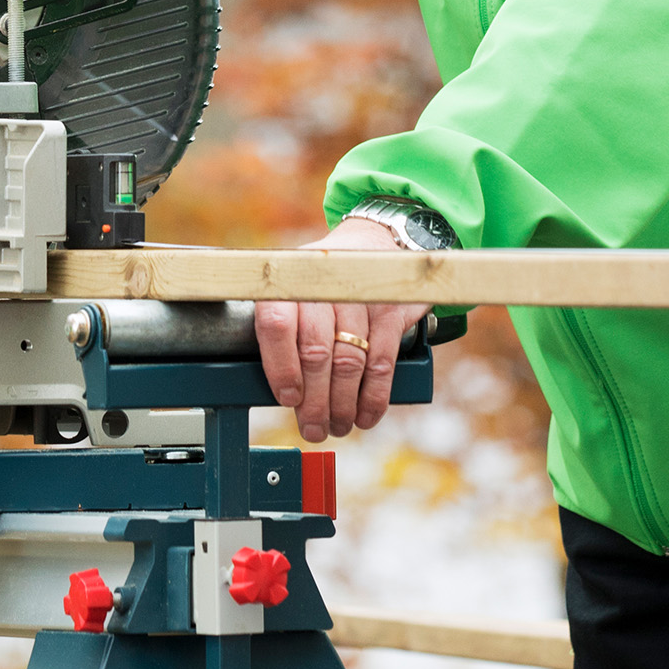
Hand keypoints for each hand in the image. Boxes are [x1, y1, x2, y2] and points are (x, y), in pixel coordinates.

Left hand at [254, 215, 429, 443]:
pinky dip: (374, 397)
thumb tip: (283, 392)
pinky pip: (382, 363)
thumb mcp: (295, 289)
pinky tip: (366, 415)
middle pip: (315, 353)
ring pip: (349, 363)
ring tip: (337, 425)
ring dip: (343, 405)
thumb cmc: (325, 278)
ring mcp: (361, 297)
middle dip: (314, 401)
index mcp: (289, 280)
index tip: (287, 398)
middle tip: (313, 427)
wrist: (375, 241)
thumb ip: (286, 330)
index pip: (277, 325)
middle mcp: (324, 285)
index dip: (280, 368)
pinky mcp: (391, 310)